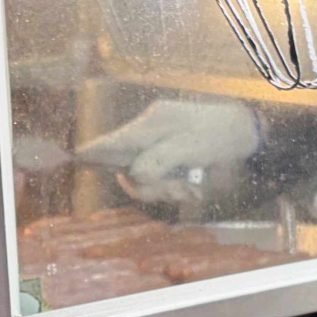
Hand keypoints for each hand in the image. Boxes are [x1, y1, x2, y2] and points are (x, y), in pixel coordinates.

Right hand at [74, 100, 262, 203]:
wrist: (246, 132)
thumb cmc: (220, 135)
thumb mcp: (190, 148)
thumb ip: (158, 160)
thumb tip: (132, 174)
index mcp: (151, 124)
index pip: (113, 141)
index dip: (92, 153)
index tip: (70, 158)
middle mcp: (148, 134)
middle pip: (127, 167)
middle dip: (150, 186)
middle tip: (180, 191)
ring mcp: (157, 147)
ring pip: (143, 179)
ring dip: (165, 190)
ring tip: (192, 189)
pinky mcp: (166, 157)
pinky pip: (157, 179)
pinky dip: (172, 188)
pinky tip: (193, 188)